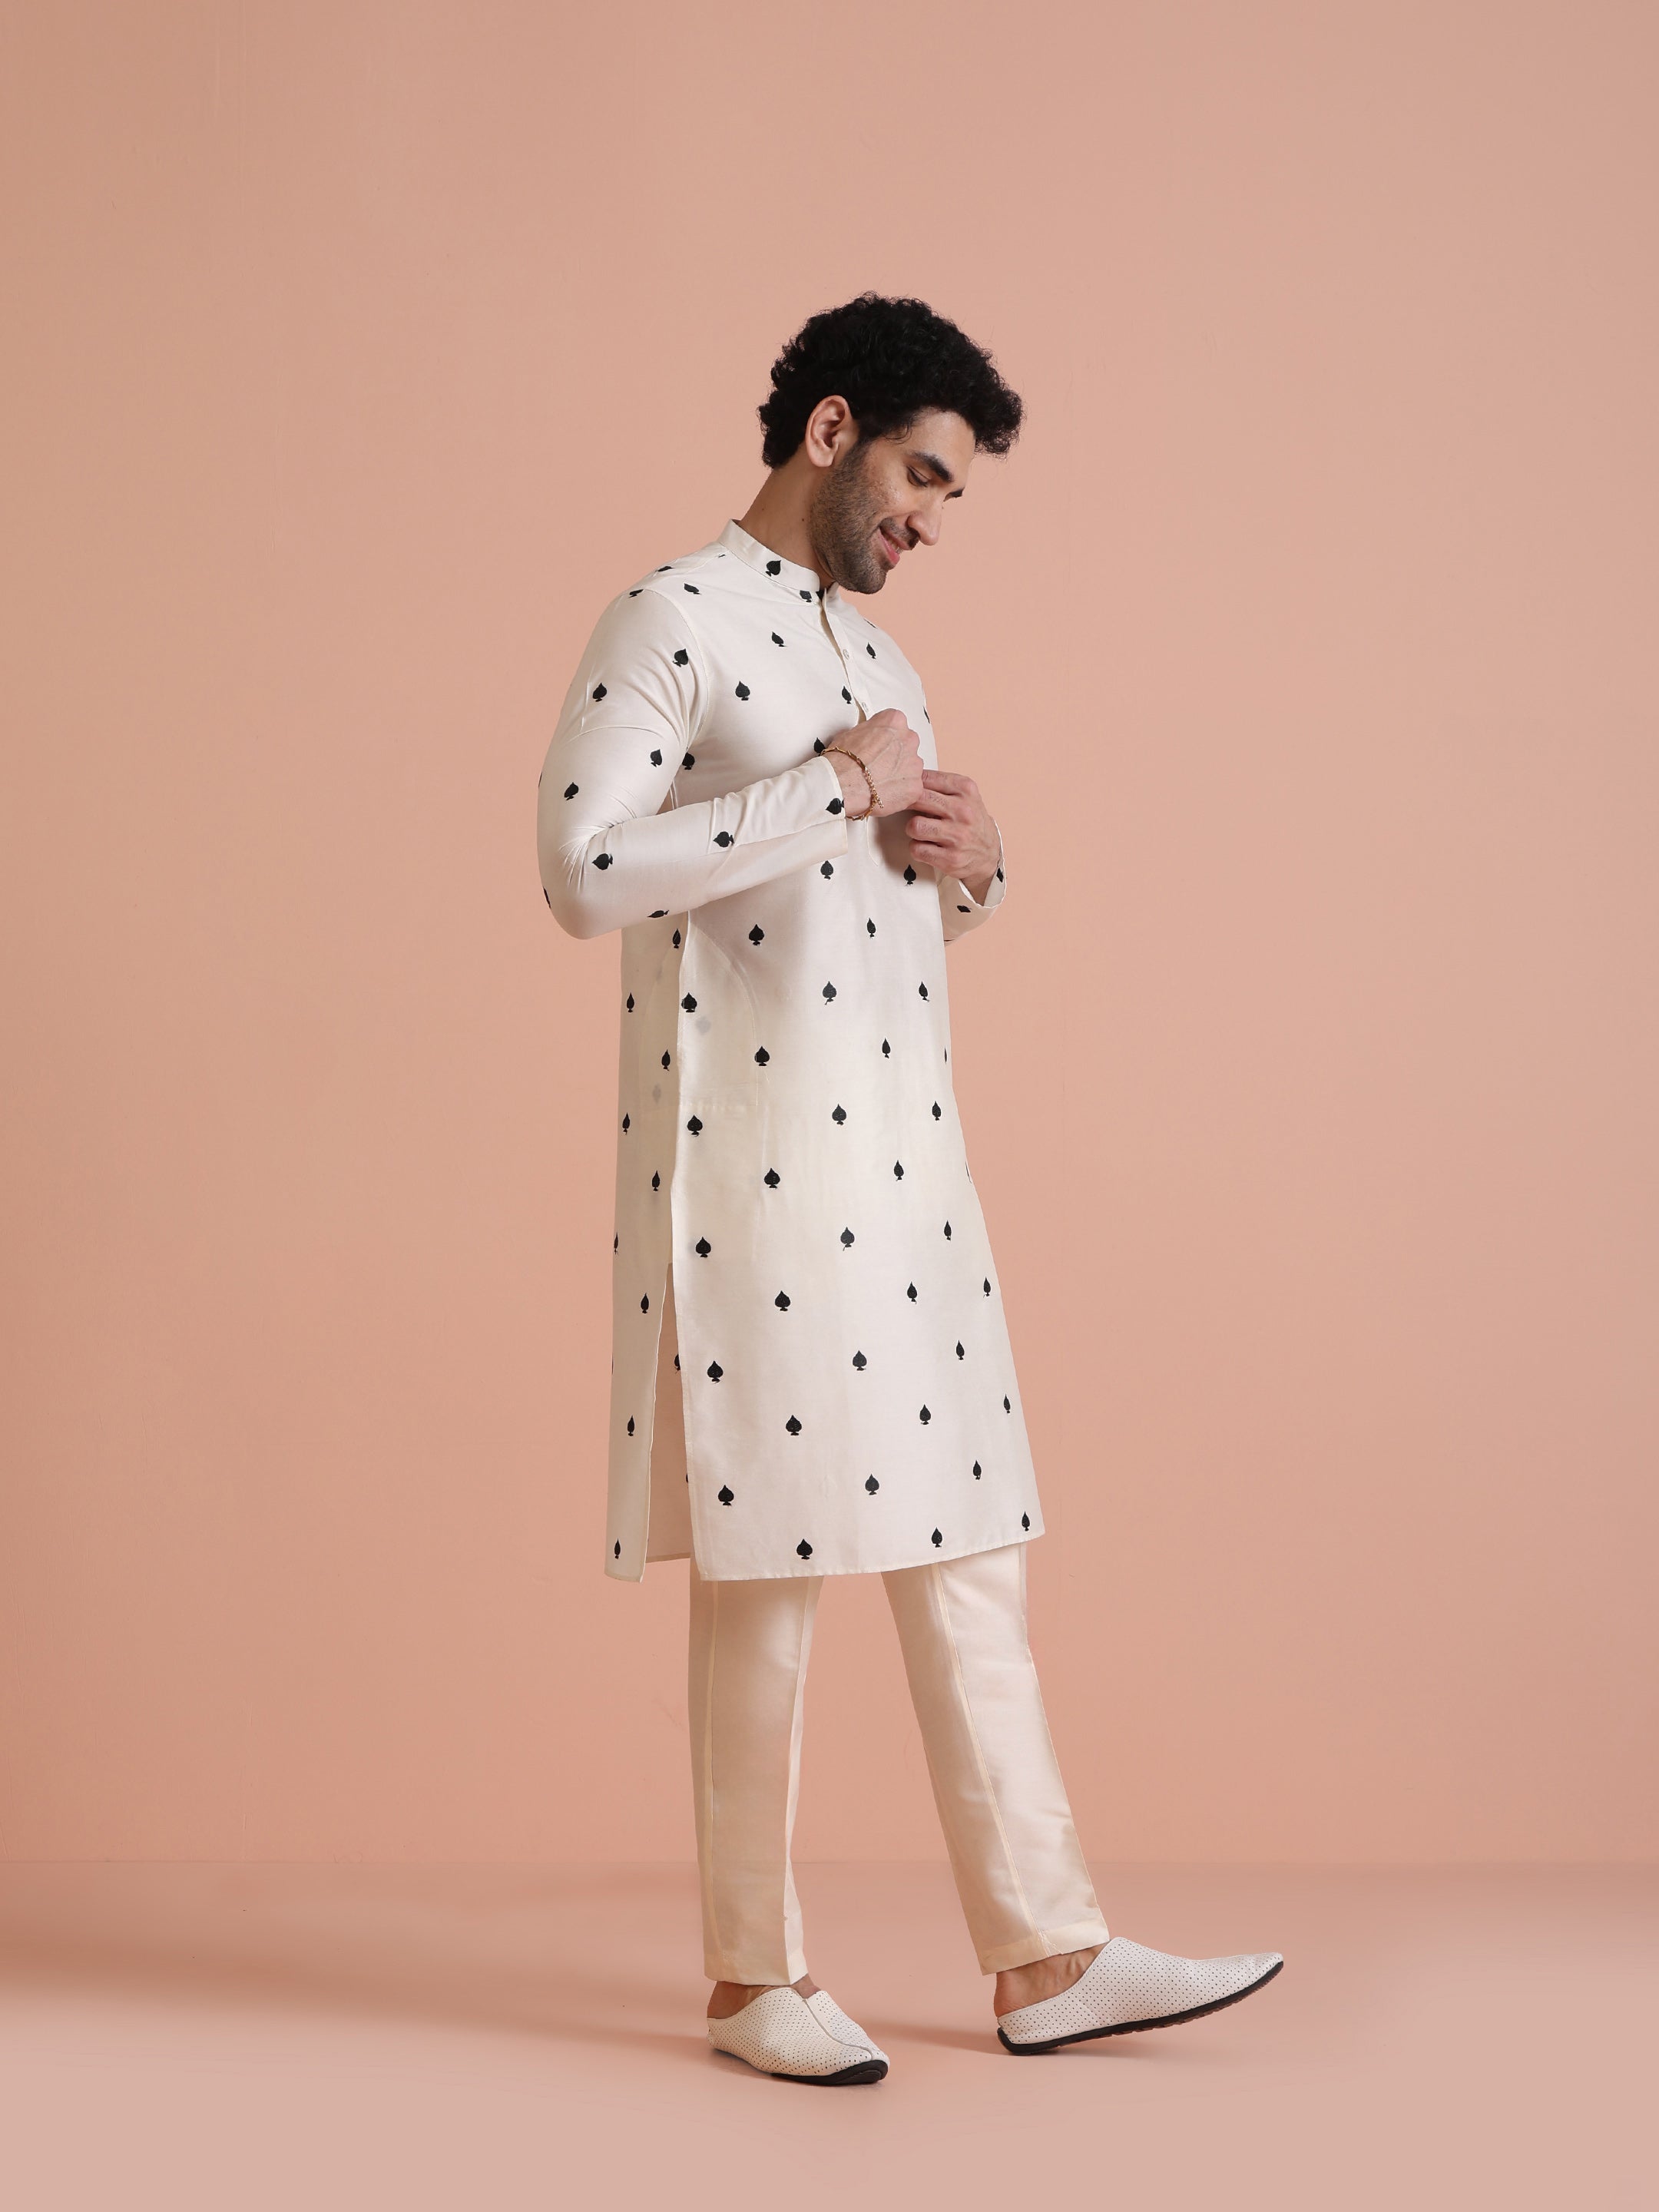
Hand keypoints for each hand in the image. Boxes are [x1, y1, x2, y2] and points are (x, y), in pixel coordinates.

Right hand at [825, 709, 923, 819]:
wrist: (841, 783)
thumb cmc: (842, 759)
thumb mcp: (851, 732)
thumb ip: (869, 733)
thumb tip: (868, 740)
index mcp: (895, 721)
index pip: (896, 726)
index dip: (884, 738)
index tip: (877, 746)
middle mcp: (910, 739)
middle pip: (906, 746)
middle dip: (895, 756)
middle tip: (877, 766)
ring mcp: (915, 764)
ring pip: (911, 768)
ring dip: (899, 774)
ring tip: (879, 782)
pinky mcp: (915, 787)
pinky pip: (911, 789)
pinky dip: (901, 793)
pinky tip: (885, 795)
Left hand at [907, 769, 998, 898]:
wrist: (988, 852)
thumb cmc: (969, 819)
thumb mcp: (964, 794)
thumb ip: (940, 784)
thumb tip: (907, 776)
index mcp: (966, 789)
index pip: (925, 778)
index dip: (911, 784)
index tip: (908, 790)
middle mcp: (963, 811)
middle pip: (918, 799)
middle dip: (907, 804)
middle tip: (906, 808)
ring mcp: (957, 835)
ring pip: (914, 826)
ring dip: (912, 829)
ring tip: (919, 829)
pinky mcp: (950, 858)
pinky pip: (917, 849)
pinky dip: (916, 848)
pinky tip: (925, 845)